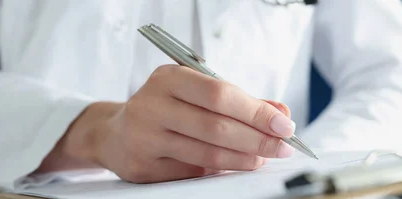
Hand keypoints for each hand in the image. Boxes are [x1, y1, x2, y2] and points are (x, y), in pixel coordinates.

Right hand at [53, 65, 296, 182]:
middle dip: (257, 138)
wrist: (116, 133)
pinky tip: (236, 165)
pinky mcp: (143, 166)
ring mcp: (144, 137)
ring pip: (206, 153)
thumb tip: (281, 114)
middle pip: (215, 126)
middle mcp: (152, 105)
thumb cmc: (167, 108)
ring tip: (263, 157)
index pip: (219, 93)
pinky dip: (220, 170)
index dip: (255, 111)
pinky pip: (192, 171)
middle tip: (282, 146)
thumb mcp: (197, 93)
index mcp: (168, 78)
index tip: (284, 124)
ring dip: (243, 158)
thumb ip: (238, 101)